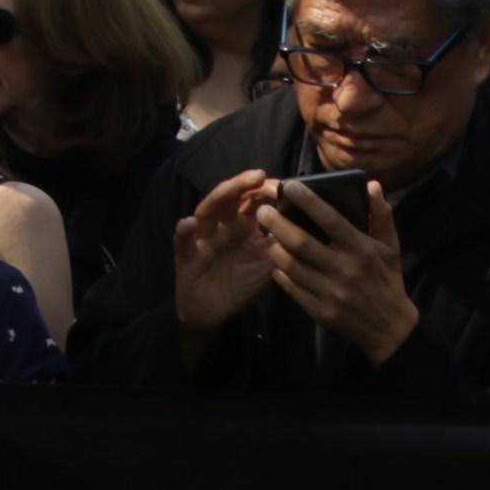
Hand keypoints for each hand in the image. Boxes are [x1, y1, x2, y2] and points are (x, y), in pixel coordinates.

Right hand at [168, 172, 282, 336]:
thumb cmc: (241, 284)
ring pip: (207, 211)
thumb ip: (282, 245)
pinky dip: (184, 232)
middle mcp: (222, 225)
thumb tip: (306, 225)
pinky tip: (189, 224)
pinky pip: (183, 242)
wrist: (214, 314)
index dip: (265, 190)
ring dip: (218, 198)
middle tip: (259, 175)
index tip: (283, 185)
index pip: (252, 200)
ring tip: (231, 188)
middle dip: (243, 185)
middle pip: (230, 198)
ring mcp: (203, 237)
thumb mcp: (267, 264)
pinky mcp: (187, 255)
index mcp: (243, 225)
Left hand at [259, 180, 418, 362]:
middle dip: (279, 224)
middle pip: (303, 243)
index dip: (309, 202)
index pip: (332, 221)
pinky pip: (293, 289)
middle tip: (263, 211)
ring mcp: (331, 293)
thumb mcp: (391, 247)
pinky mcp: (320, 311)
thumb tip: (372, 185)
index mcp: (362, 250)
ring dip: (275, 249)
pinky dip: (281, 275)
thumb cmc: (387, 280)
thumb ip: (381, 216)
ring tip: (265, 235)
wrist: (389, 328)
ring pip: (293, 267)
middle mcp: (345, 270)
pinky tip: (275, 264)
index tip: (290, 186)